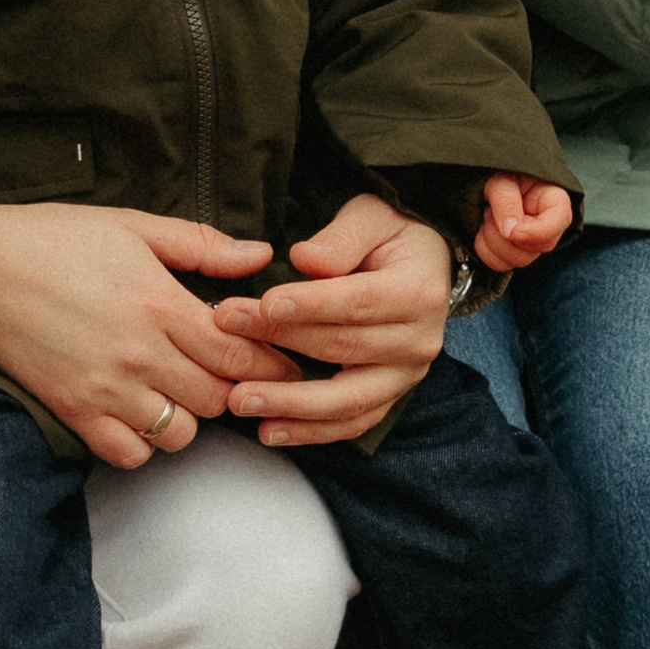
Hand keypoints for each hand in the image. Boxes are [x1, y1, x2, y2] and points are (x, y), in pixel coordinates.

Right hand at [0, 198, 274, 470]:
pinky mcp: (73, 411)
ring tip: (178, 390)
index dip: (271, 364)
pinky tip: (139, 412)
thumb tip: (259, 255)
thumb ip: (200, 245)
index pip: (239, 354)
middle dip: (233, 388)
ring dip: (189, 416)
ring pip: (181, 434)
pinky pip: (129, 453)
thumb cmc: (51, 238)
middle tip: (227, 374)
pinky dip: (142, 442)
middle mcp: (138, 353)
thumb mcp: (131, 226)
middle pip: (219, 399)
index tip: (282, 362)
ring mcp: (105, 388)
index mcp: (159, 303)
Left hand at [210, 194, 453, 447]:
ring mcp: (404, 376)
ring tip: (241, 400)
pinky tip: (268, 430)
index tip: (263, 304)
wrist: (422, 268)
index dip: (310, 305)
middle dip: (280, 342)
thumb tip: (305, 260)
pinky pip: (349, 424)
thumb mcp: (372, 216)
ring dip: (290, 405)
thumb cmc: (389, 238)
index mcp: (418, 292)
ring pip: (346, 401)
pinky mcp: (388, 398)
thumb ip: (341, 238)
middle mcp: (417, 341)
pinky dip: (309, 431)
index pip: (358, 302)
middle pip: (343, 348)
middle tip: (226, 333)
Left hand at [476, 175, 574, 272]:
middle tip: (491, 212)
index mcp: (553, 200)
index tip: (512, 231)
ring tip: (487, 217)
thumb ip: (506, 201)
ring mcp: (531, 240)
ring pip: (519, 260)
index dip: (536, 232)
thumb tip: (510, 232)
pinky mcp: (514, 251)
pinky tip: (484, 230)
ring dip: (494, 241)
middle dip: (507, 236)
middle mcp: (546, 224)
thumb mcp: (501, 178)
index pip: (560, 221)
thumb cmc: (500, 172)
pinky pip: (502, 265)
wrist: (488, 177)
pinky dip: (486, 251)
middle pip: (538, 247)